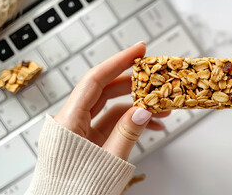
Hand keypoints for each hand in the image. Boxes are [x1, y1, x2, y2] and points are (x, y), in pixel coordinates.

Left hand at [54, 41, 169, 159]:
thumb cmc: (76, 191)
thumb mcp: (108, 162)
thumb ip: (126, 134)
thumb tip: (143, 110)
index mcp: (69, 122)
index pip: (95, 80)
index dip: (119, 61)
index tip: (139, 50)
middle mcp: (72, 122)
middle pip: (105, 90)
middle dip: (134, 84)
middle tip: (155, 77)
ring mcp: (81, 132)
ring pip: (112, 107)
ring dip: (137, 105)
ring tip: (163, 108)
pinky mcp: (90, 142)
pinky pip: (113, 124)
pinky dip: (132, 122)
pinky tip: (152, 125)